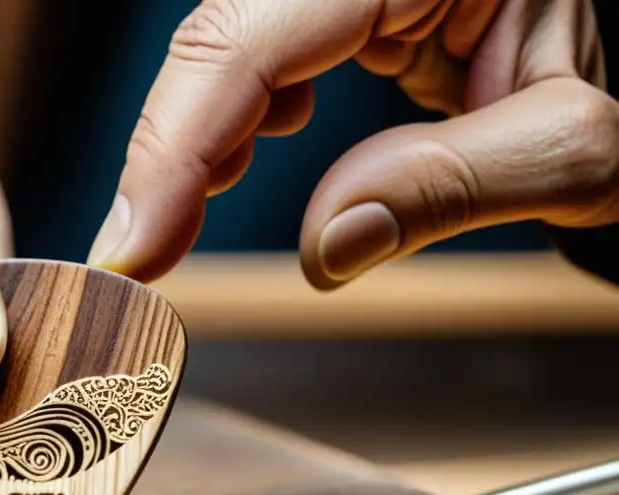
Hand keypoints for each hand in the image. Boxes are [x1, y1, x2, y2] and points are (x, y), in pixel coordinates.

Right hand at [88, 0, 618, 287]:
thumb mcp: (582, 141)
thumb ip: (451, 187)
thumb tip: (325, 248)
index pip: (259, 30)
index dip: (177, 140)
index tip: (135, 245)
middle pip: (232, 27)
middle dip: (173, 145)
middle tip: (144, 251)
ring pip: (243, 35)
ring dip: (199, 132)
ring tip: (179, 218)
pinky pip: (281, 41)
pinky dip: (246, 109)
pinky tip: (248, 150)